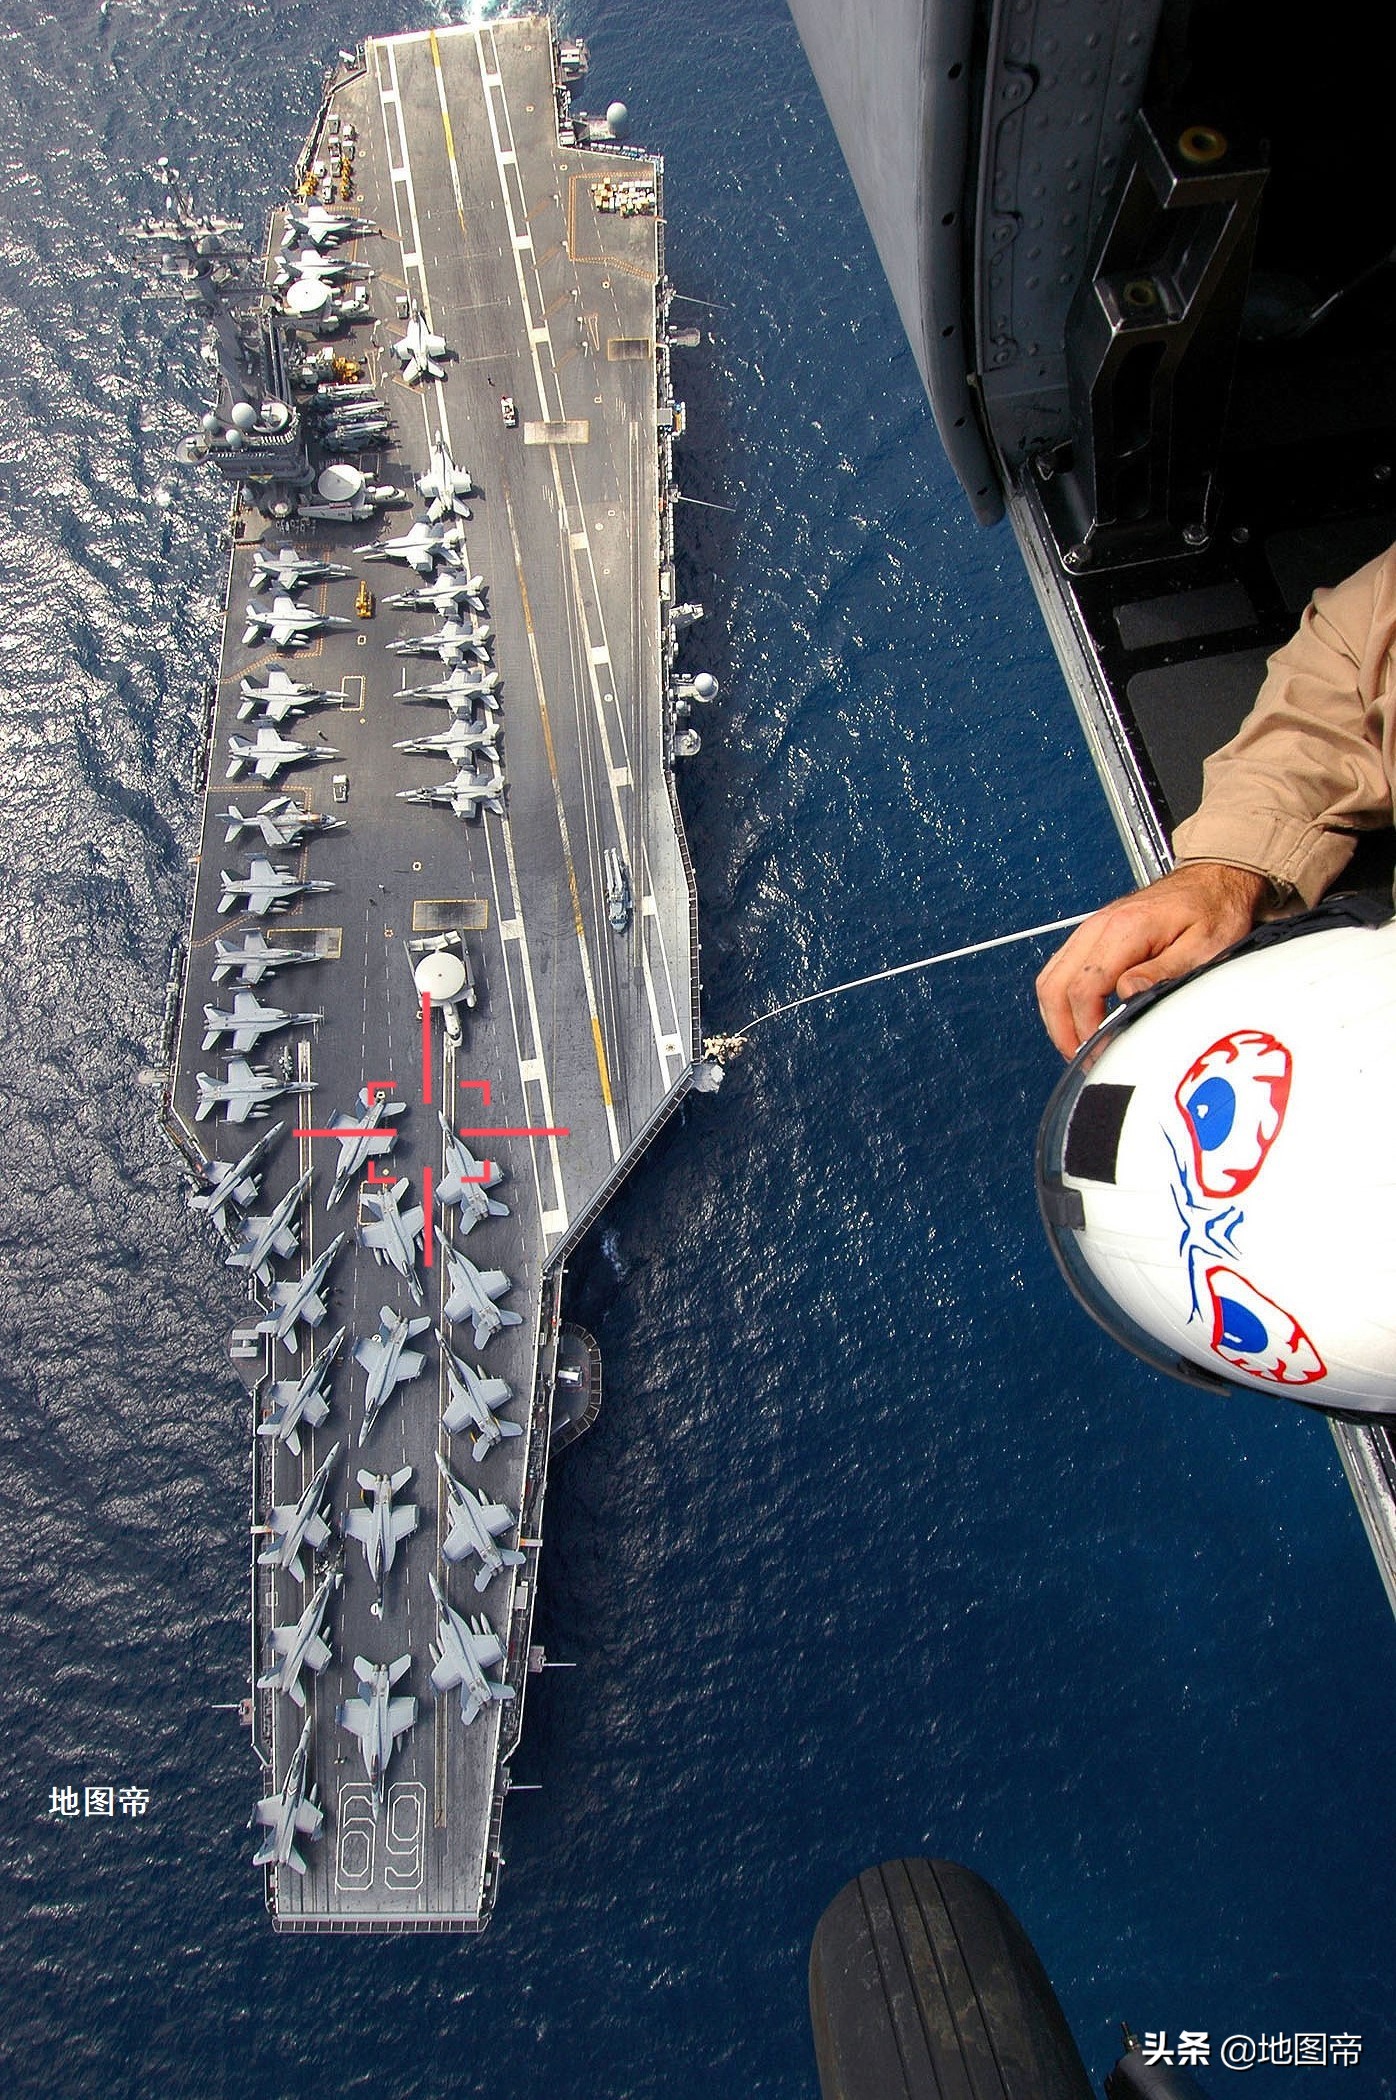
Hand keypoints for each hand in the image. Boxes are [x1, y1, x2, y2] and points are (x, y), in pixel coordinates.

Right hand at [1035, 862, 1270, 1057]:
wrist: (1212, 880)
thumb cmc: (1213, 910)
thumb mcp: (1205, 945)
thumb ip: (1164, 971)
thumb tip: (1127, 995)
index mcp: (1125, 929)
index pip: (1083, 987)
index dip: (1085, 1027)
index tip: (1101, 1050)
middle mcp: (1099, 926)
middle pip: (1053, 985)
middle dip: (1062, 1029)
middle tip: (1085, 1058)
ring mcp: (1091, 928)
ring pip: (1050, 979)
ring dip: (1057, 1017)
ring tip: (1080, 1045)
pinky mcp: (1092, 934)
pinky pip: (1060, 970)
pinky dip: (1062, 1000)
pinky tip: (1079, 1020)